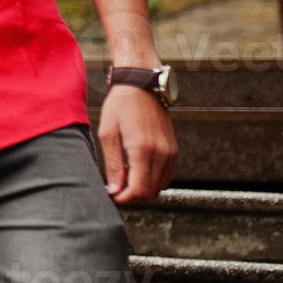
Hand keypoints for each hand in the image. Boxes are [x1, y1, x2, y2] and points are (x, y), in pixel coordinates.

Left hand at [97, 84, 177, 203]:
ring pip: (160, 187)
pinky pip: (166, 175)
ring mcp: (170, 152)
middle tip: (116, 185)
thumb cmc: (121, 104)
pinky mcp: (174, 149)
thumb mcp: (108, 133)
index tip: (113, 195)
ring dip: (143, 187)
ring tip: (125, 173)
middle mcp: (161, 153)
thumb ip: (113, 165)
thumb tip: (114, 190)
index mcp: (143, 149)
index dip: (125, 198)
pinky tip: (137, 167)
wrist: (141, 84)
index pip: (139, 190)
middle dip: (133, 195)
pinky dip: (153, 178)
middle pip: (151, 192)